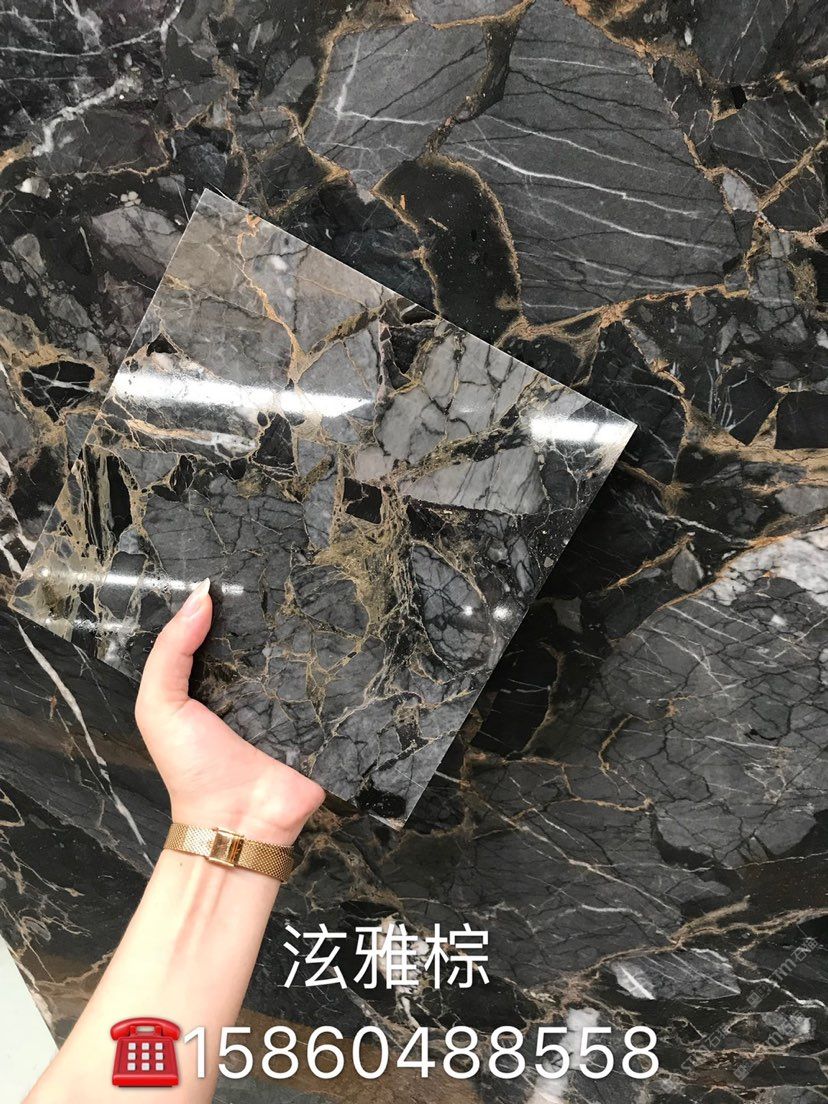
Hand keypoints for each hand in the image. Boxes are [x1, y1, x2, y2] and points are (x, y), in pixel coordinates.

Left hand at [134, 579, 325, 845]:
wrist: (235, 822)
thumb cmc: (192, 767)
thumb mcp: (160, 706)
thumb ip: (170, 652)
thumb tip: (202, 595)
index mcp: (223, 680)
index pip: (235, 631)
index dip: (240, 600)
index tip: (255, 564)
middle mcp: (263, 688)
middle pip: (277, 642)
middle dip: (286, 613)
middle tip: (301, 573)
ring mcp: (299, 705)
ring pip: (313, 660)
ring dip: (323, 637)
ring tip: (339, 596)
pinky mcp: (329, 724)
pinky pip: (342, 692)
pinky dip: (349, 672)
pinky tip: (360, 640)